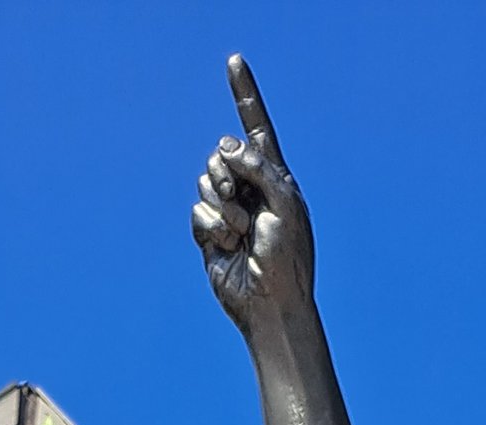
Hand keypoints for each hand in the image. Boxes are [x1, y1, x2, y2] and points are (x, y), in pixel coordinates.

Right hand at [193, 56, 314, 334]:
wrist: (270, 302)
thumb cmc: (287, 257)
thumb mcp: (284, 203)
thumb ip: (259, 167)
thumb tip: (227, 147)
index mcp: (274, 174)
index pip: (257, 126)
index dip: (245, 94)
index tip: (235, 61)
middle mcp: (250, 186)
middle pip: (220, 153)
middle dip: (226, 174)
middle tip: (241, 203)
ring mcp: (229, 209)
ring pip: (205, 181)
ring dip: (221, 206)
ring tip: (240, 232)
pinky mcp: (210, 232)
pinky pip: (198, 210)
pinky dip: (211, 226)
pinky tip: (227, 245)